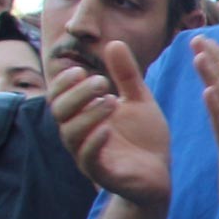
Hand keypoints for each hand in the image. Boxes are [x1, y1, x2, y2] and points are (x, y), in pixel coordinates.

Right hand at [51, 41, 173, 206]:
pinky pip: (88, 160)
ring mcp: (88, 156)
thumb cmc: (144, 138)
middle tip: (101, 82)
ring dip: (87, 114)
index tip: (82, 70)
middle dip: (77, 94)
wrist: (160, 174)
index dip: (64, 83)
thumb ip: (126, 75)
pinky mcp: (103, 175)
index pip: (58, 97)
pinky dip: (94, 142)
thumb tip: (114, 43)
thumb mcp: (138, 100)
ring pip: (71, 135)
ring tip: (111, 101)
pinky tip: (107, 129)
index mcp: (83, 116)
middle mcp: (79, 136)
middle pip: (60, 112)